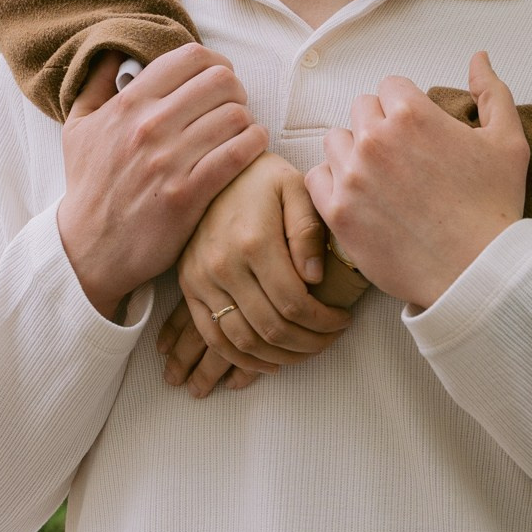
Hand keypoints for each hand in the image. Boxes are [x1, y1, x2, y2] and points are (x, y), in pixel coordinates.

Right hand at [57, 47, 266, 319]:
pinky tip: (252, 147)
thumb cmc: (88, 185)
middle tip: (232, 105)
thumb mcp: (78, 128)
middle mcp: (149, 127)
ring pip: (235, 115)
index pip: (190, 57)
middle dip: (235, 89)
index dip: (214, 61)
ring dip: (246, 119)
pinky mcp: (188, 194)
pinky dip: (255, 144)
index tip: (217, 77)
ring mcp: (169, 161)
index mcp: (128, 104)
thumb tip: (113, 52)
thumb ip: (95, 84)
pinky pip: (239, 153)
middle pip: (221, 81)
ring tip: (241, 130)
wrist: (88, 248)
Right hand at [163, 151, 352, 398]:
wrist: (215, 168)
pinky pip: (212, 336)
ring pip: (242, 341)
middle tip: (329, 341)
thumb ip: (308, 232)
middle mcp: (223, 265)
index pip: (294, 304)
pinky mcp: (189, 286)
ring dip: (278, 358)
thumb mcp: (296, 189)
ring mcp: (201, 279)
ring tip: (304, 352)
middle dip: (308, 344)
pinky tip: (267, 362)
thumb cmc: (264, 178)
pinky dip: (240, 359)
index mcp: (255, 241)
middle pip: (271, 328)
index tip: (342, 321)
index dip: (324, 323)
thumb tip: (314, 278)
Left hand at [306, 52, 528, 311]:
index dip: (406, 108)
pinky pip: (316, 178)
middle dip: (380, 126)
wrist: (476, 271)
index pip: (390, 87)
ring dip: (354, 153)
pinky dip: (332, 183)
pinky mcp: (337, 211)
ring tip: (380, 178)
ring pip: (336, 141)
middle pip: (361, 110)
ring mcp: (353, 175)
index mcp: (413, 114)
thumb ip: (492, 92)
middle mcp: (376, 138)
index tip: (418, 134)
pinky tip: (357, 196)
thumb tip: (479, 57)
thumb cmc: (495, 206)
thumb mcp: (508, 142)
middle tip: (402, 158)